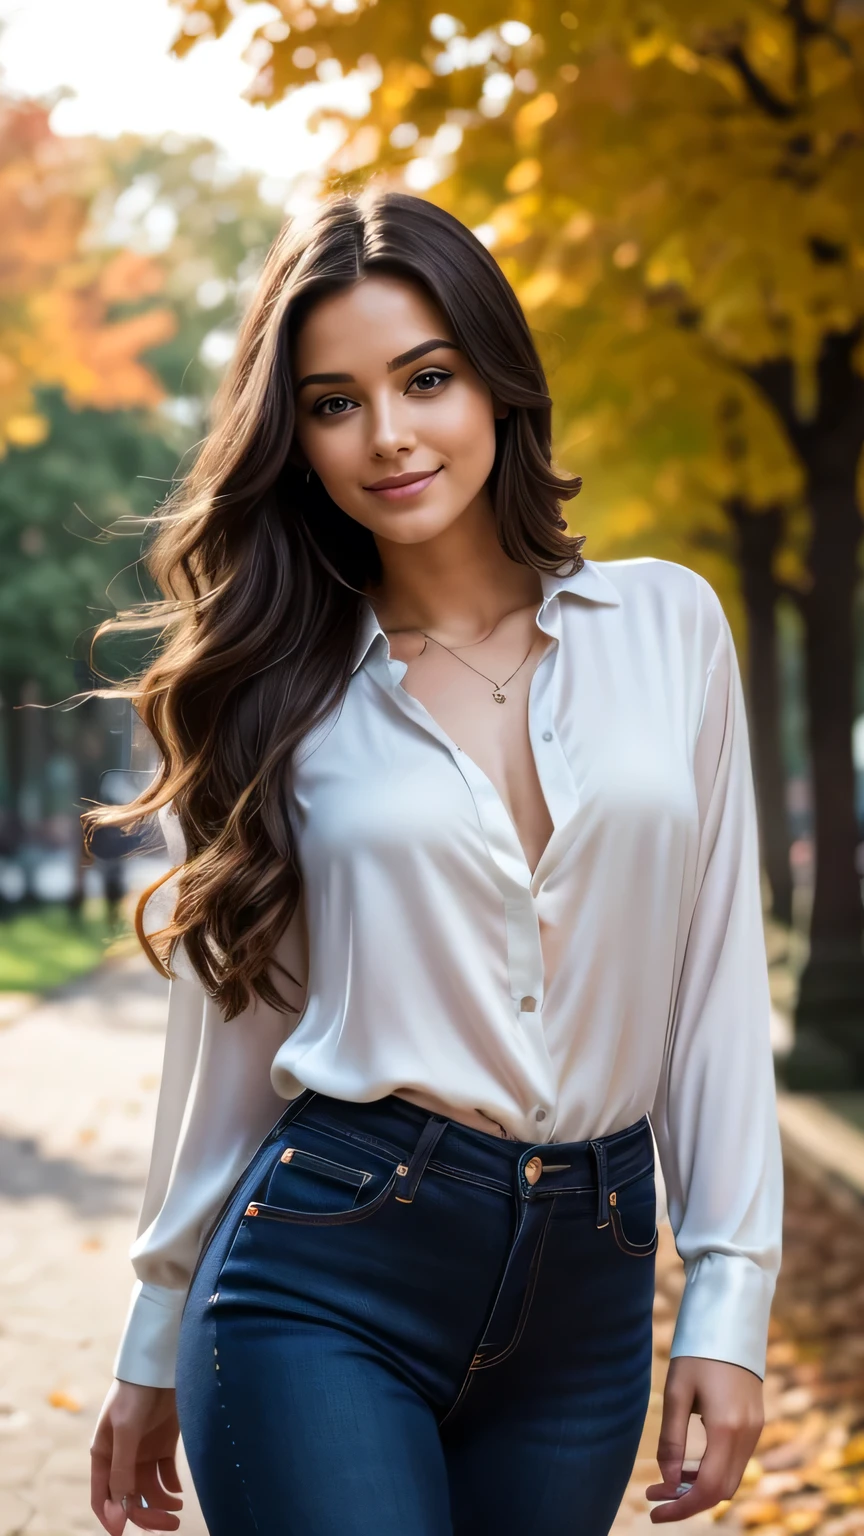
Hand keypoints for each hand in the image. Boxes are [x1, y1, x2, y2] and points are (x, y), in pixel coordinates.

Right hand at [90, 1378, 183, 1532]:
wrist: (159, 1366)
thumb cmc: (134, 1394)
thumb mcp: (125, 1430)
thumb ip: (122, 1468)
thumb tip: (120, 1507)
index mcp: (104, 1456)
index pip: (103, 1497)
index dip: (111, 1516)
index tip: (123, 1533)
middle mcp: (122, 1459)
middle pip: (130, 1498)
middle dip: (147, 1515)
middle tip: (169, 1525)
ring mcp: (143, 1453)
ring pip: (150, 1491)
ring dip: (162, 1504)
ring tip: (178, 1510)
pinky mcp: (163, 1445)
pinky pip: (165, 1474)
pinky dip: (171, 1487)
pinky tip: (179, 1492)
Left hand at [646, 1355, 763, 1522]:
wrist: (730, 1321)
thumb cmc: (698, 1352)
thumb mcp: (676, 1392)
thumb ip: (672, 1440)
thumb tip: (667, 1482)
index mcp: (727, 1428)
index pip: (709, 1489)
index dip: (682, 1508)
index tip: (654, 1513)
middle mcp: (747, 1434)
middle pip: (723, 1490)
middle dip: (689, 1501)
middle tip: (654, 1497)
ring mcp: (755, 1428)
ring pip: (731, 1478)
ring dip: (701, 1488)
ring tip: (665, 1483)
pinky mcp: (756, 1422)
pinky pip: (736, 1461)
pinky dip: (713, 1471)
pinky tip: (689, 1467)